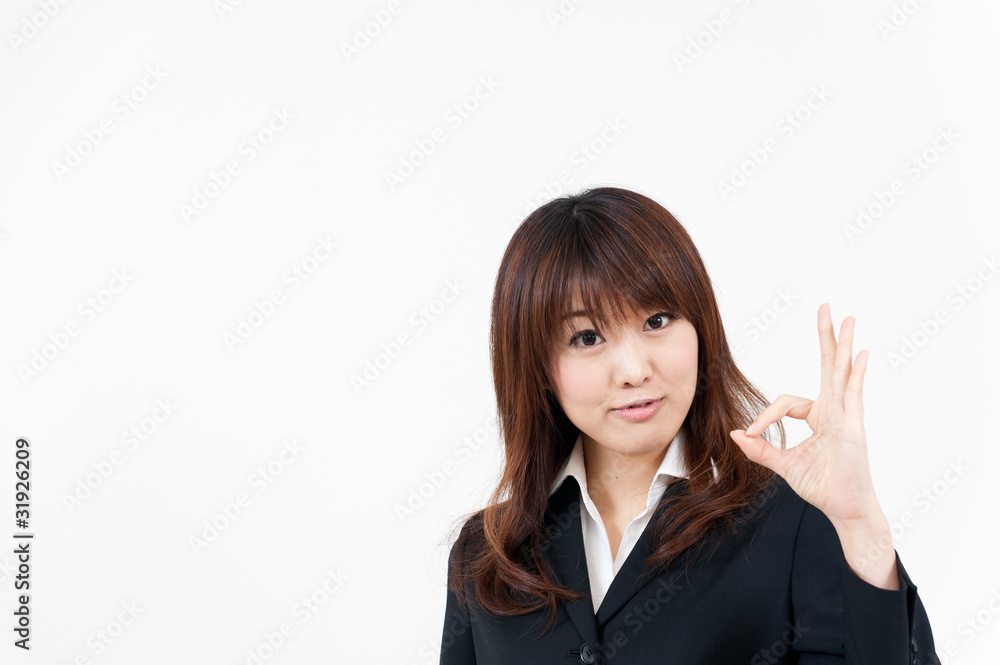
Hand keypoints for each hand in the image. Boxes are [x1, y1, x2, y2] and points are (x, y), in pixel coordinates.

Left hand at [728, 303, 881, 525]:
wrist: (845, 509)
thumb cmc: (823, 486)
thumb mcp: (783, 465)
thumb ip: (760, 450)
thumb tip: (735, 433)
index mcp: (820, 416)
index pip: (786, 402)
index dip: (765, 416)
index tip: (750, 433)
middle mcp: (835, 410)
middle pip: (829, 365)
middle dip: (825, 336)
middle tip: (826, 306)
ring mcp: (847, 416)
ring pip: (843, 372)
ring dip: (843, 344)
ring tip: (846, 318)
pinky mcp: (854, 428)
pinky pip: (854, 395)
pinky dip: (856, 374)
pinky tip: (859, 353)